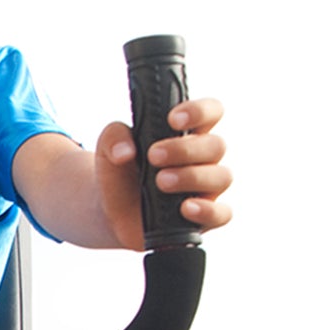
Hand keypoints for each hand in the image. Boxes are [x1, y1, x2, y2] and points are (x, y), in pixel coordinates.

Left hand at [96, 96, 231, 248]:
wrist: (109, 212)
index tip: (173, 119)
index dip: (200, 111)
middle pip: (216, 145)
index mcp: (187, 134)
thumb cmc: (119, 172)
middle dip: (185, 149)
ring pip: (221, 177)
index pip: (211, 112)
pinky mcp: (202, 218)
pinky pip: (221, 214)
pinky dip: (207, 210)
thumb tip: (124, 151)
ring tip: (160, 181)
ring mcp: (206, 189)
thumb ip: (114, 138)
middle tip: (153, 156)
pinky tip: (185, 208)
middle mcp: (203, 159)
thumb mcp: (109, 149)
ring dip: (191, 177)